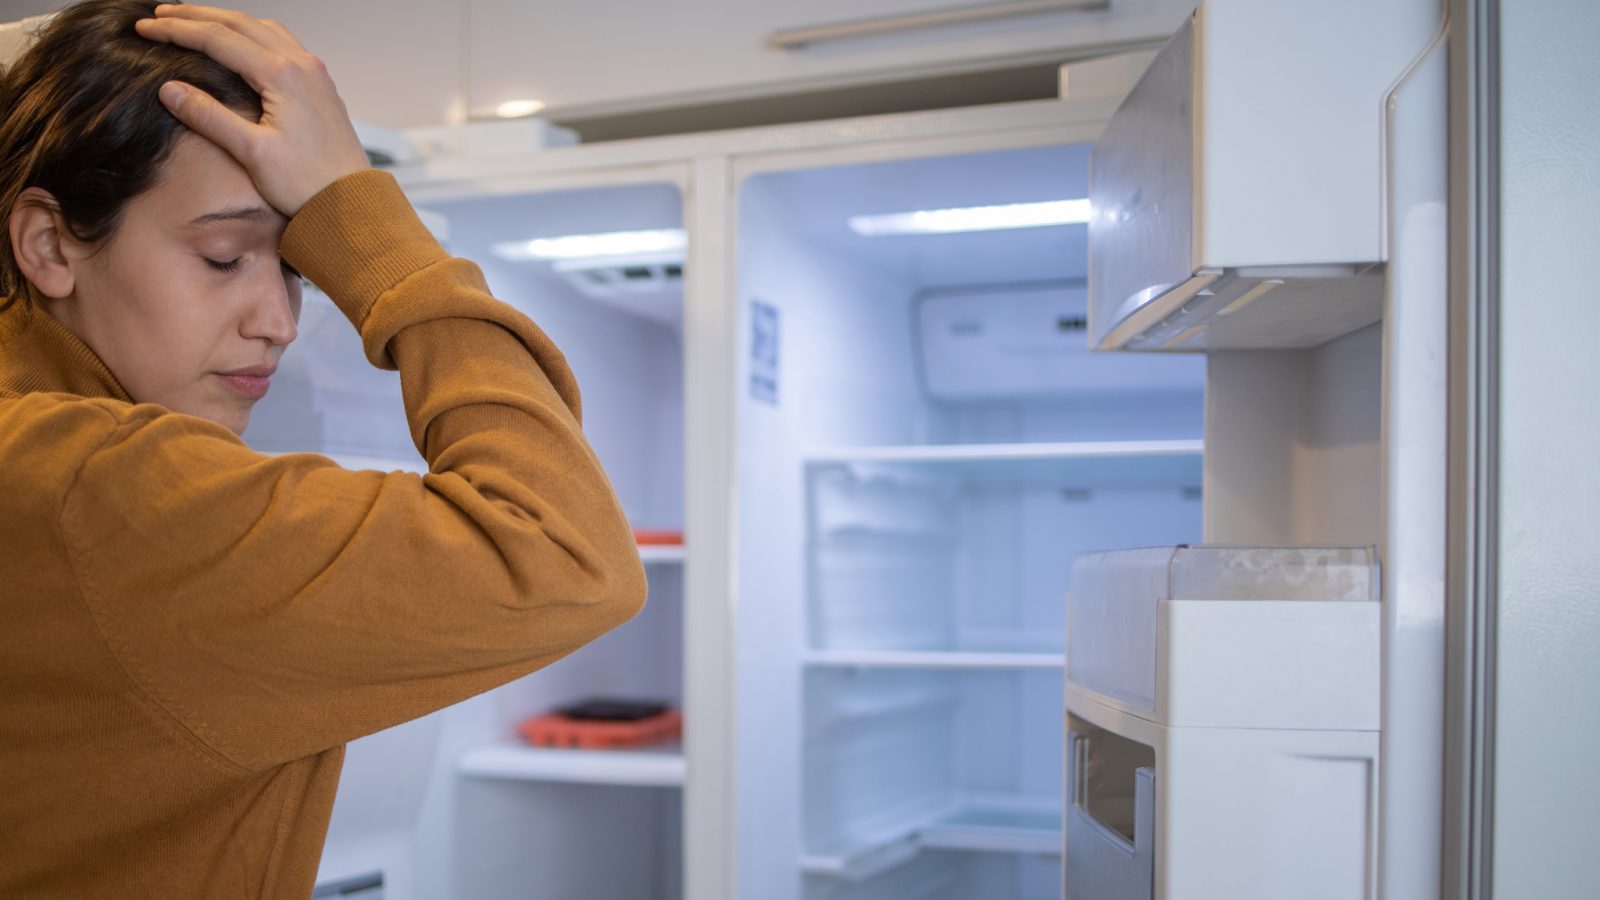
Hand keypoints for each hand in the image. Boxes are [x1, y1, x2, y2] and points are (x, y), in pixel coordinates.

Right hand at [135, 5, 368, 216]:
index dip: (177, 31)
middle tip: (159, 15)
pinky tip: (241, 43)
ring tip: (194, 21)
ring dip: (226, 20)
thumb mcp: (251, 152)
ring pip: (263, 29)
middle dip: (196, 16)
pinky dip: (253, 34)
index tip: (145, 29)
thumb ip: (209, 117)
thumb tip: (170, 90)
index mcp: (283, 75)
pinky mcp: (320, 86)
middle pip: (239, 23)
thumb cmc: (307, 184)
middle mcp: (303, 65)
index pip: (218, 38)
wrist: (351, 203)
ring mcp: (315, 74)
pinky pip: (283, 44)